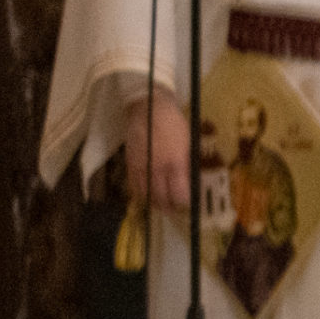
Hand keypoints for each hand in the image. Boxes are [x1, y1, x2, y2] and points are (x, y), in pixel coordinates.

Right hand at [124, 92, 191, 210]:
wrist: (148, 109)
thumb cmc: (173, 123)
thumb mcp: (188, 143)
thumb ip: (187, 165)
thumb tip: (190, 183)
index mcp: (175, 162)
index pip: (179, 194)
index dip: (184, 203)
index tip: (190, 204)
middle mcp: (157, 168)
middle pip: (161, 198)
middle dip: (170, 208)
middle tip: (177, 210)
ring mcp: (140, 167)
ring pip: (146, 195)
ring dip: (155, 204)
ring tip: (163, 206)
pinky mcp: (129, 165)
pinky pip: (134, 187)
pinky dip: (141, 195)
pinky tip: (148, 196)